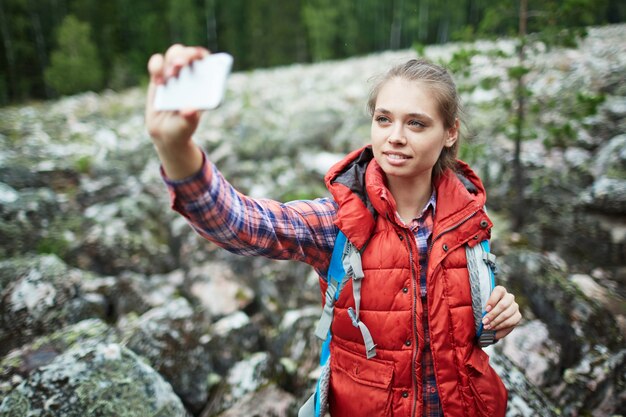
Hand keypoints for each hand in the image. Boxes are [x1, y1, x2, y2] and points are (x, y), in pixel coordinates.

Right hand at [145, 44, 206, 178]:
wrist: (165, 134)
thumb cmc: (182, 128)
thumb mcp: (187, 126)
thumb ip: (190, 118)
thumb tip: (189, 110)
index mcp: (204, 83)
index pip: (207, 61)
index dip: (204, 55)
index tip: (201, 58)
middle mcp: (190, 74)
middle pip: (190, 54)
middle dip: (186, 55)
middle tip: (180, 65)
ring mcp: (174, 74)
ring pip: (174, 53)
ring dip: (172, 59)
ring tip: (170, 76)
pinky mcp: (158, 77)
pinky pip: (156, 63)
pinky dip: (156, 67)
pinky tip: (158, 82)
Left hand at [482, 285, 521, 340]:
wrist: (494, 317)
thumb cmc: (487, 309)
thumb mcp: (483, 306)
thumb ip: (482, 308)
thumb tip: (480, 314)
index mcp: (500, 291)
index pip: (499, 291)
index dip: (492, 300)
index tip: (486, 309)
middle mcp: (509, 297)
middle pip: (502, 305)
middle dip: (492, 315)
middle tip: (484, 322)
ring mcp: (515, 306)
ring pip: (506, 314)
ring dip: (495, 322)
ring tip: (488, 327)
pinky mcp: (518, 316)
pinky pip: (511, 322)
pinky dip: (501, 326)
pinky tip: (494, 328)